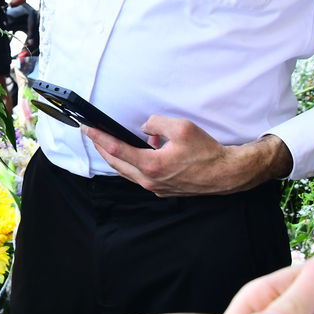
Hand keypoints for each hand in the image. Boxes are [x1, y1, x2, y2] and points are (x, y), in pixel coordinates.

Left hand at [85, 116, 289, 195]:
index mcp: (151, 165)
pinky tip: (137, 153)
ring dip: (115, 157)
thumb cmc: (207, 152)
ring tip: (108, 142)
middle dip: (101, 147)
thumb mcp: (181, 128)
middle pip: (116, 163)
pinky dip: (132, 164)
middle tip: (91, 134)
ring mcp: (156, 188)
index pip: (116, 149)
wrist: (227, 174)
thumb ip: (157, 123)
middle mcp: (150, 180)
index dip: (98, 137)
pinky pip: (139, 176)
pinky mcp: (162, 190)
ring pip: (126, 172)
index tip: (86, 128)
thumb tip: (145, 127)